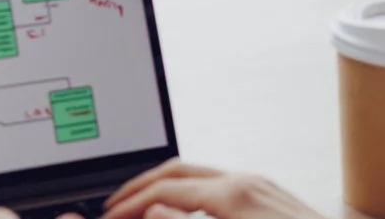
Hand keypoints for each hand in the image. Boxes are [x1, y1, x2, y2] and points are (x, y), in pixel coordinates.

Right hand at [100, 160, 321, 218]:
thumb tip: (153, 212)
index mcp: (233, 195)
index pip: (165, 190)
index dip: (131, 205)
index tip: (112, 217)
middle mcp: (246, 182)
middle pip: (179, 170)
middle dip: (141, 185)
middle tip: (116, 205)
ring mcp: (261, 186)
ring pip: (200, 175)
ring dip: (166, 187)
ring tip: (145, 209)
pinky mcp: (272, 197)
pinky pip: (221, 185)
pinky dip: (192, 194)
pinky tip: (188, 214)